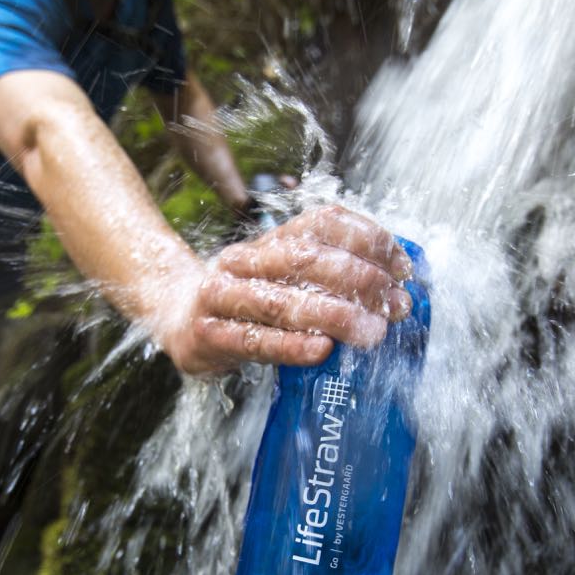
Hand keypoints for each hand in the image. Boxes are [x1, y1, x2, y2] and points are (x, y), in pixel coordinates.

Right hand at [159, 206, 413, 373]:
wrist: (172, 314)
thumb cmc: (244, 301)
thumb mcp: (282, 276)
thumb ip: (327, 275)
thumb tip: (392, 285)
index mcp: (268, 239)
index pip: (323, 223)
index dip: (369, 239)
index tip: (403, 267)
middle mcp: (243, 260)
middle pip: (305, 259)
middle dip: (359, 281)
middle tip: (395, 305)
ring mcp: (219, 297)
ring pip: (280, 301)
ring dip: (334, 315)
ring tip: (371, 331)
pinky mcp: (206, 336)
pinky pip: (253, 340)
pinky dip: (291, 346)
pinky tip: (322, 350)